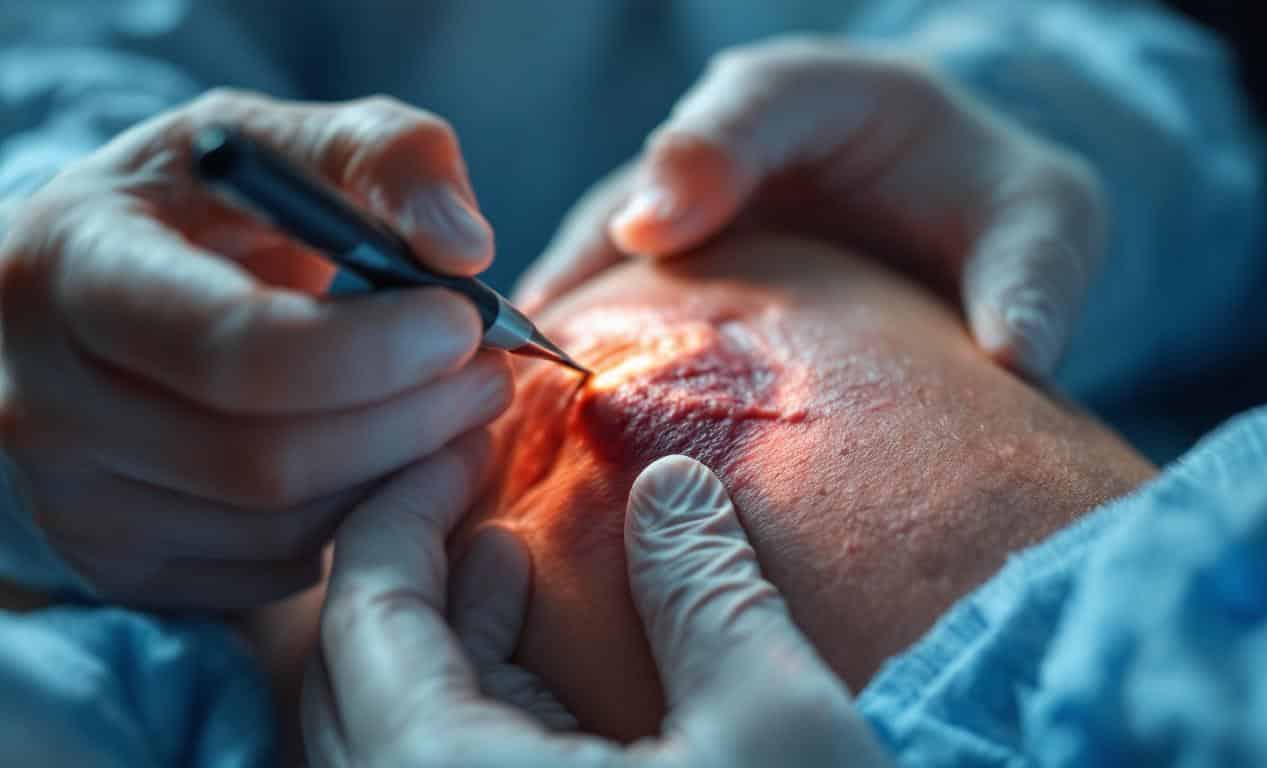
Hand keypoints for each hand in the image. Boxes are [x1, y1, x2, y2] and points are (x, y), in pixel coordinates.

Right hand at [0, 90, 511, 610]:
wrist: (105, 285)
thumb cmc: (208, 206)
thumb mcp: (283, 139)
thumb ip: (386, 156)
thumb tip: (465, 249)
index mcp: (70, 267)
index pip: (237, 348)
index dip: (376, 348)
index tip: (463, 320)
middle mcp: (43, 399)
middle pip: (268, 460)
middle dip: (413, 420)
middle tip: (489, 374)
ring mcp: (72, 500)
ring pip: (283, 531)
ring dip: (402, 476)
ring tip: (456, 411)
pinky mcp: (117, 563)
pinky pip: (274, 574)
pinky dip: (358, 522)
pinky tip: (390, 459)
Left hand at [305, 453, 890, 766]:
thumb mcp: (777, 734)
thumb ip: (708, 590)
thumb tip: (669, 484)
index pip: (362, 611)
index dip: (408, 502)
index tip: (473, 430)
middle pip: (348, 671)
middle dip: (412, 558)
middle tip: (480, 475)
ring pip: (382, 730)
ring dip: (435, 629)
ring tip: (500, 543)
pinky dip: (463, 700)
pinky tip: (520, 643)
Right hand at [515, 38, 1103, 376]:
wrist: (961, 230)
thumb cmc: (998, 211)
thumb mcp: (1046, 222)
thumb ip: (1033, 272)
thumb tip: (1014, 352)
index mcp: (828, 97)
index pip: (755, 101)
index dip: (699, 155)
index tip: (654, 226)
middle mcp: (740, 145)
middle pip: (648, 179)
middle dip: (601, 246)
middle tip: (551, 319)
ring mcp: (697, 209)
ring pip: (610, 244)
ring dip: (569, 307)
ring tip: (518, 382)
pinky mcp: (678, 271)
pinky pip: (615, 298)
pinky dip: (584, 347)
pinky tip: (547, 414)